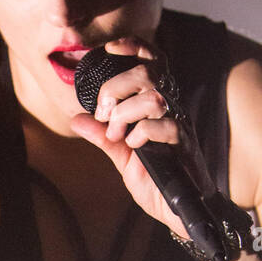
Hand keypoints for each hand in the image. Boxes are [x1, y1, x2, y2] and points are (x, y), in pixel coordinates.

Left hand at [69, 37, 209, 237]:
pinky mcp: (185, 147)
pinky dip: (142, 133)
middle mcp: (171, 110)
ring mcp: (180, 126)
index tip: (110, 50)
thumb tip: (77, 118)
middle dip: (115, 89)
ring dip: (126, 113)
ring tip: (118, 134)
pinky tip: (134, 146)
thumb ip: (104, 137)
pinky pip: (165, 127)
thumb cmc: (157, 182)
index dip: (134, 48)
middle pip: (147, 74)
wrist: (180, 212)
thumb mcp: (124, 158)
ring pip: (154, 98)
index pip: (152, 62)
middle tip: (104, 114)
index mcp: (157, 107)